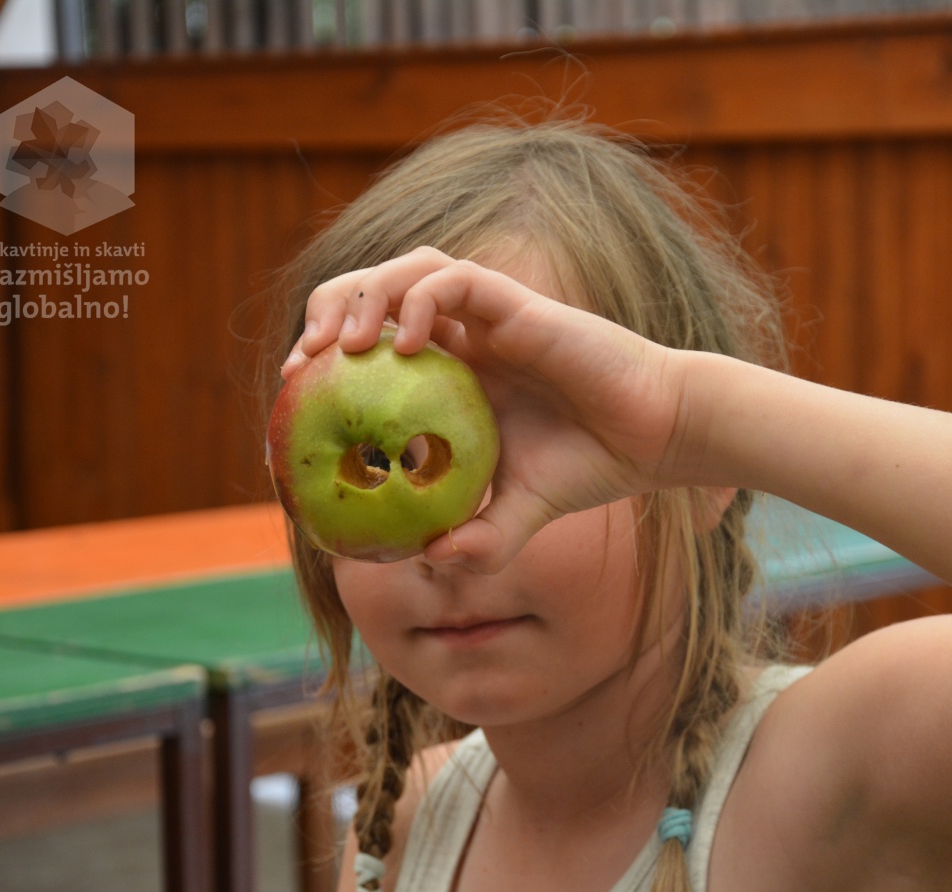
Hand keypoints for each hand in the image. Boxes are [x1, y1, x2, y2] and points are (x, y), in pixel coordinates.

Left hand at [282, 247, 692, 571]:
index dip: (326, 365)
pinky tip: (407, 346)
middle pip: (375, 293)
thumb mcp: (522, 512)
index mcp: (457, 373)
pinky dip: (418, 302)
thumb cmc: (592, 466)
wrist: (655, 438)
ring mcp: (489, 315)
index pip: (374, 346)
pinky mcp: (516, 304)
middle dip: (326, 313)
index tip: (296, 405)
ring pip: (406, 270)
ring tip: (339, 347)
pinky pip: (452, 280)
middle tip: (300, 368)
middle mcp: (466, 335)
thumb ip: (480, 537)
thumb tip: (430, 561)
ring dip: (360, 296)